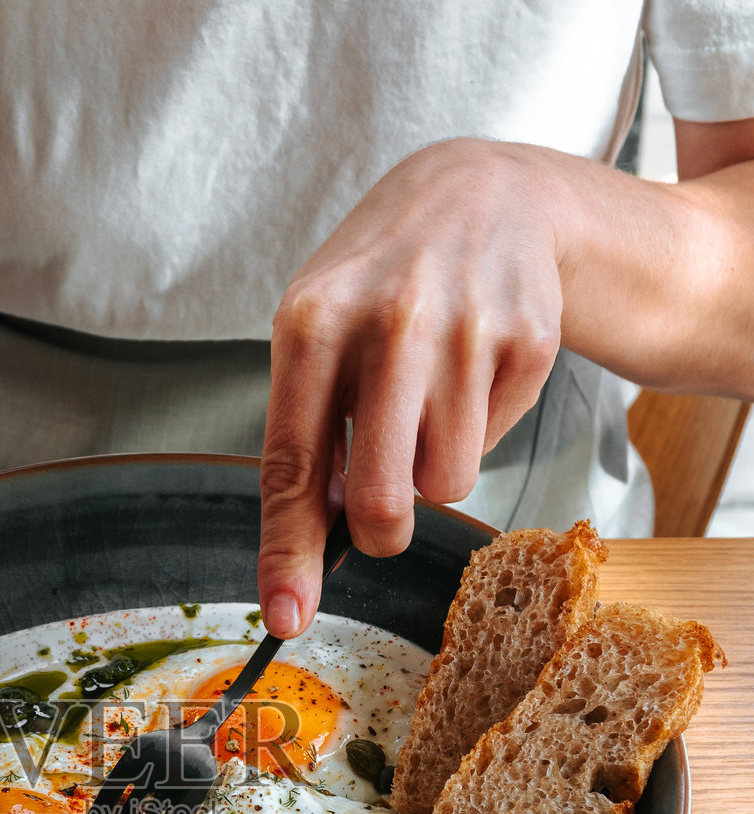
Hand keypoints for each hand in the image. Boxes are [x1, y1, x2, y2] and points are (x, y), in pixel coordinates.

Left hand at [258, 138, 562, 635]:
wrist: (487, 195)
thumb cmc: (382, 282)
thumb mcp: (317, 332)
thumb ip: (306, 433)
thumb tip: (312, 546)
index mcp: (312, 321)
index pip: (291, 465)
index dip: (287, 554)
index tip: (285, 618)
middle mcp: (388, 321)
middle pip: (383, 501)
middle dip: (380, 534)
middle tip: (380, 517)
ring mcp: (465, 328)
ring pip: (447, 486)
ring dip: (432, 470)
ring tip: (426, 403)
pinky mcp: (529, 339)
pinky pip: (493, 446)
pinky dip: (477, 429)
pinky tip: (469, 372)